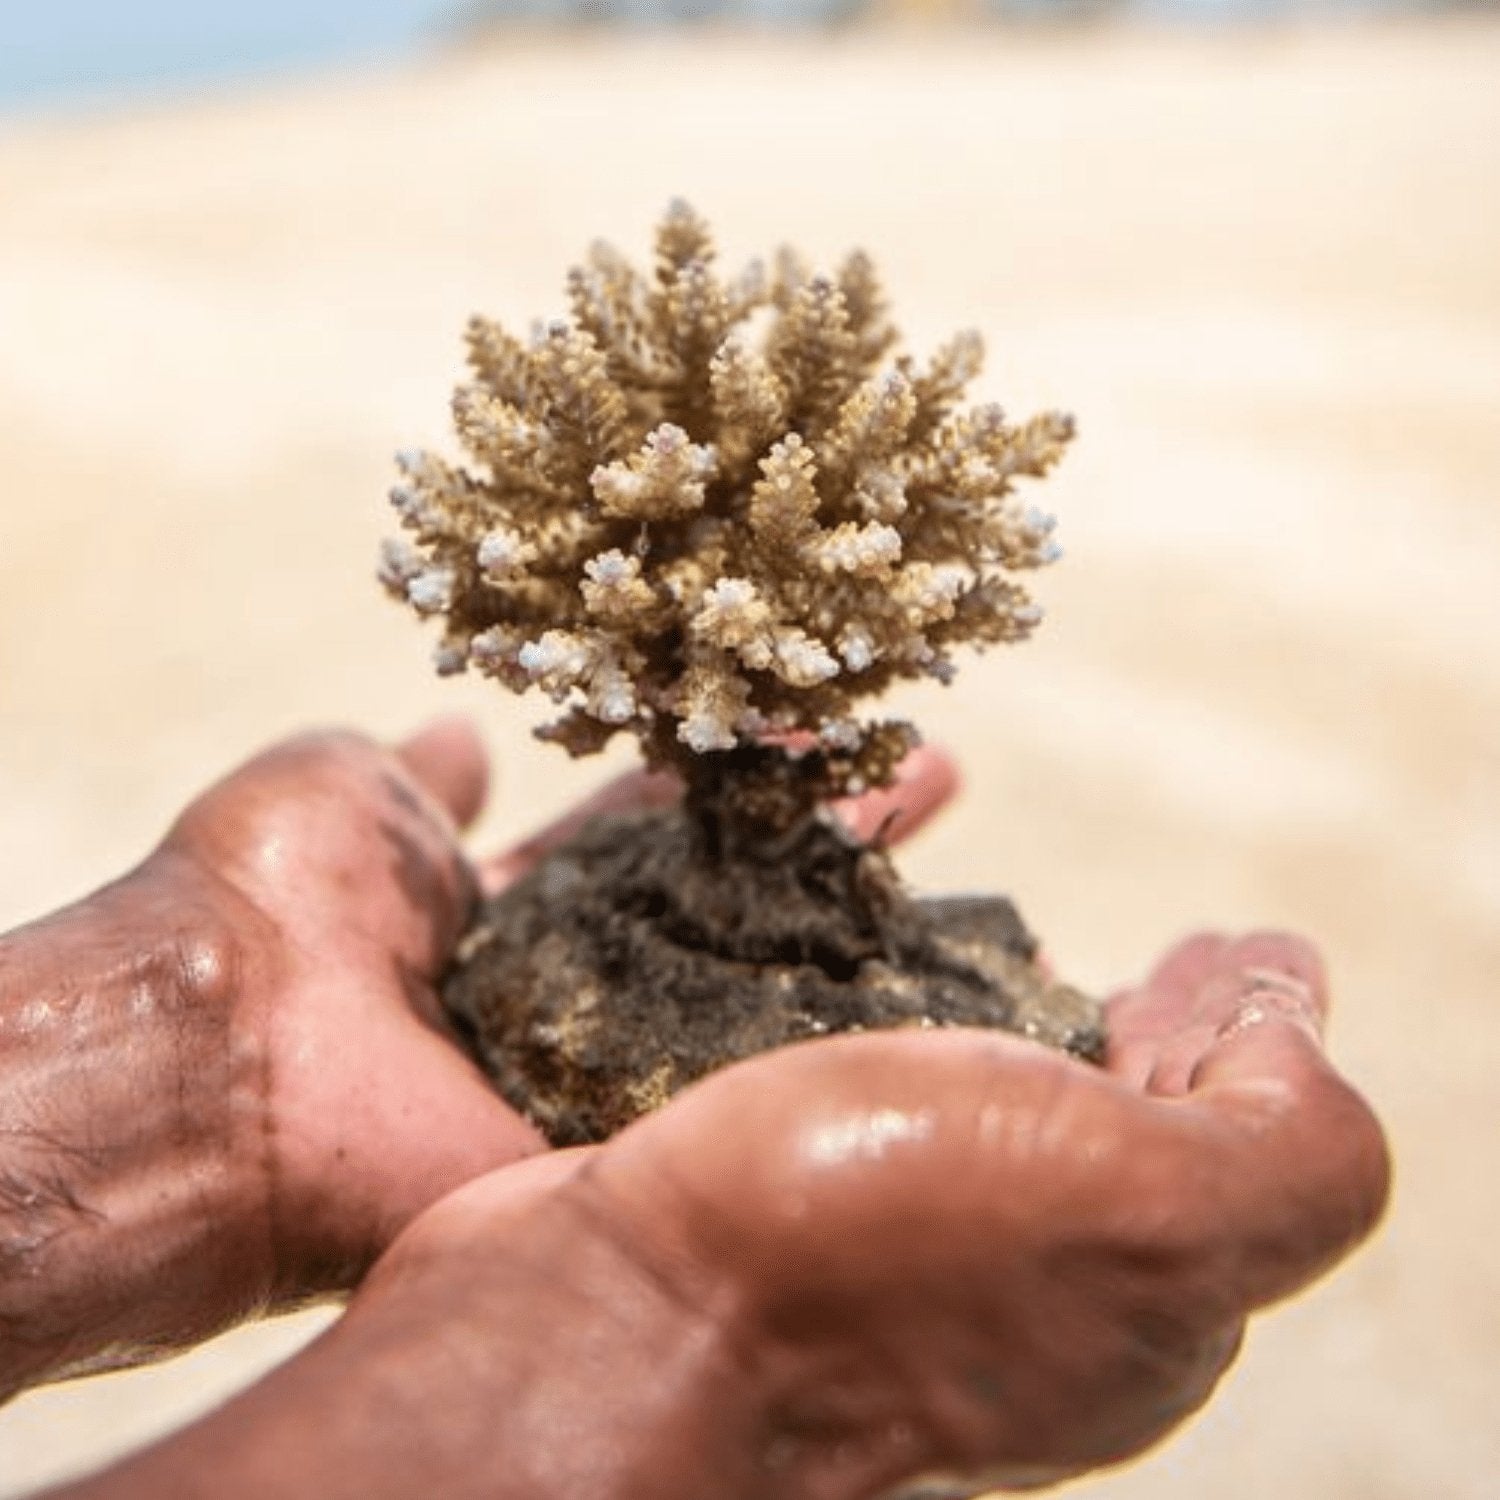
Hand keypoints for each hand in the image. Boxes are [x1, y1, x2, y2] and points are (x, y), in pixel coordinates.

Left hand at [155, 720, 959, 1302]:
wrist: (223, 1066)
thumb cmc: (270, 904)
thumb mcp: (344, 793)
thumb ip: (418, 773)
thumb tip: (469, 730)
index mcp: (517, 910)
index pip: (661, 825)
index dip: (739, 770)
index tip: (824, 717)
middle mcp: (583, 988)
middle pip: (735, 902)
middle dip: (837, 835)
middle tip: (939, 770)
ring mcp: (615, 1067)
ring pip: (767, 994)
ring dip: (866, 928)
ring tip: (973, 858)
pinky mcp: (630, 1138)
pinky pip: (752, 1089)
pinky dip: (841, 1051)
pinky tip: (944, 1012)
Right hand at [339, 931, 1387, 1499]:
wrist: (590, 1320)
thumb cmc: (859, 1253)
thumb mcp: (1139, 1208)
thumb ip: (1283, 1150)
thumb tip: (1296, 1028)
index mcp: (1129, 1300)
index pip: (1229, 1152)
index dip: (1246, 1039)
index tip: (1237, 946)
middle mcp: (1009, 1280)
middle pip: (1105, 1123)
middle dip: (1139, 1017)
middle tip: (1156, 940)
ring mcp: (877, 1232)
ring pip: (964, 1074)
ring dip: (992, 970)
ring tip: (993, 879)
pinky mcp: (762, 1180)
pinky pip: (838, 1043)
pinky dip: (867, 953)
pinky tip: (851, 893)